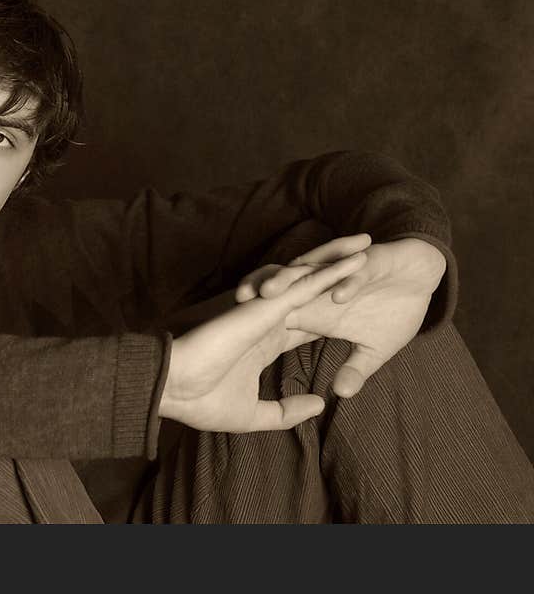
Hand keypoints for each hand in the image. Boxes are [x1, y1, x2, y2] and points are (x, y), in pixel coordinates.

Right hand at [160, 251, 367, 432]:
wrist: (175, 388)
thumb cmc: (202, 401)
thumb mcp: (254, 414)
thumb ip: (287, 410)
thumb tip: (320, 405)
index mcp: (265, 341)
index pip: (306, 323)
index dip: (329, 311)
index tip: (354, 304)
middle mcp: (270, 319)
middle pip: (311, 291)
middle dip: (338, 273)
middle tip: (368, 260)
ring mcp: (269, 309)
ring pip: (312, 279)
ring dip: (340, 260)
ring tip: (368, 244)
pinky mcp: (268, 304)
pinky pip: (308, 283)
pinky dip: (334, 270)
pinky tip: (357, 259)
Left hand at [239, 235, 446, 397]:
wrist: (424, 275)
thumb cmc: (395, 310)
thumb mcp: (375, 347)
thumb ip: (355, 368)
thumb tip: (340, 394)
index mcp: (317, 308)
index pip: (278, 312)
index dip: (256, 321)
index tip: (231, 336)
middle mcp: (324, 287)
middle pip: (284, 286)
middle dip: (260, 292)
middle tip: (236, 303)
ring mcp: (344, 272)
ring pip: (311, 274)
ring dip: (291, 282)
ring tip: (271, 292)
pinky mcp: (371, 262)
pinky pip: (355, 274)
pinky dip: (347, 283)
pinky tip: (338, 295)